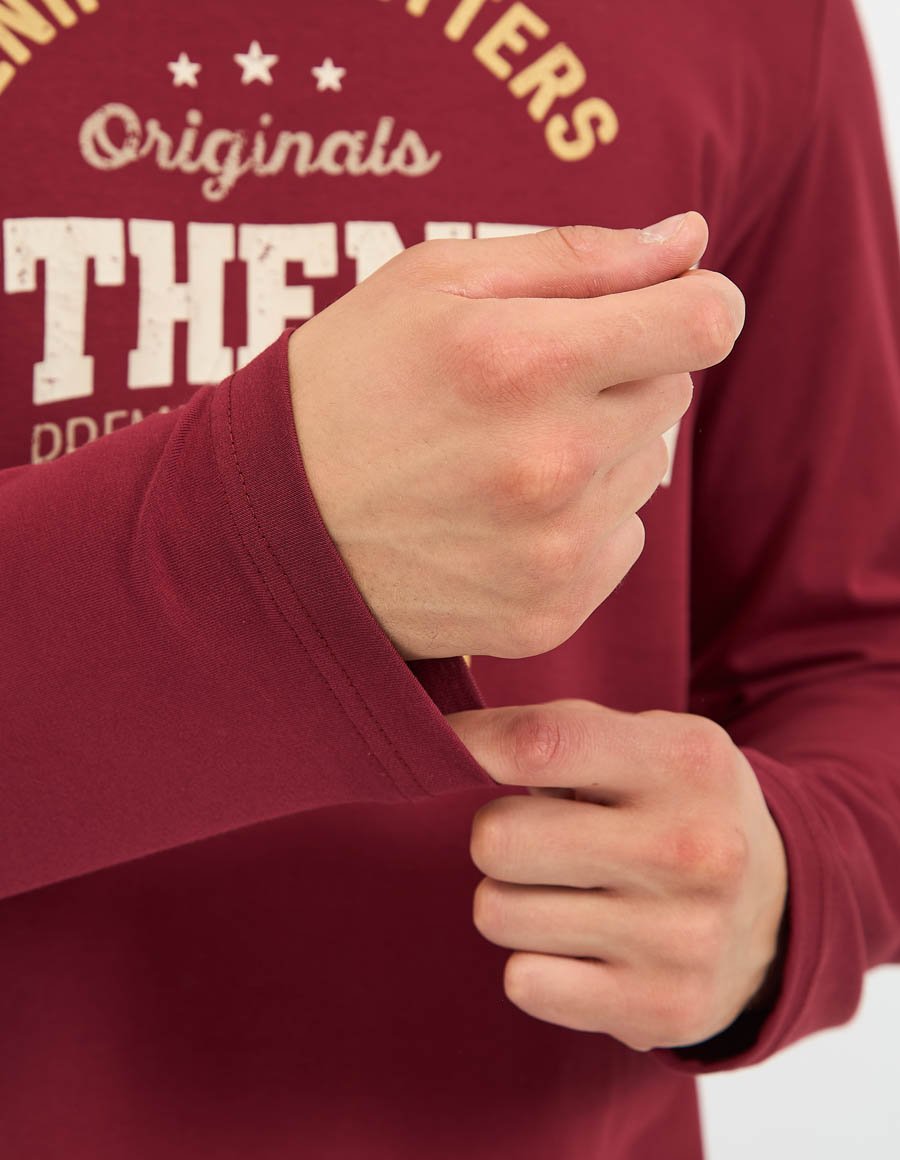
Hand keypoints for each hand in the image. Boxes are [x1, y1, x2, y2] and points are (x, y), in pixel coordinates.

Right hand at [288, 215, 744, 660]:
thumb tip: (692, 238)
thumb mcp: (433, 281)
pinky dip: (581, 523)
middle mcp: (549, 463)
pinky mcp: (547, 613)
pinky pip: (622, 544)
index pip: (704, 321)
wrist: (268, 531)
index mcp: (522, 359)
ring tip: (498, 456)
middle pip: (673, 393)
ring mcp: (551, 551)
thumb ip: (576, 254)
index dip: (696, 301)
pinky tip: (501, 516)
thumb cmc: (346, 385)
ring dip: (598, 452)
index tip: (668, 304)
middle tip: (522, 388)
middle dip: (619, 374)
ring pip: (647, 472)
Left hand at [446, 699, 788, 1051]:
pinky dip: (535, 963)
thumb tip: (437, 737)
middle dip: (497, 832)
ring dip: (511, 899)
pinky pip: (523, 982)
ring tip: (564, 890)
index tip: (437, 745)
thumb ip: (555, 733)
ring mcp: (681, 937)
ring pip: (495, 911)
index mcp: (686, 762)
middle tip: (535, 837)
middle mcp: (694, 849)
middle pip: (497, 837)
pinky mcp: (662, 1008)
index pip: (539, 745)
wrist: (775, 912)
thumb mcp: (647, 741)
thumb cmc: (674, 808)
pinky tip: (581, 946)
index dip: (465, 744)